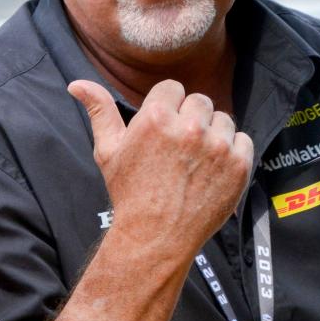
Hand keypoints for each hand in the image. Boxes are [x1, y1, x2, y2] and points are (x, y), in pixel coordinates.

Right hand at [68, 79, 251, 256]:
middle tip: (179, 146)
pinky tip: (213, 168)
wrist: (156, 236)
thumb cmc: (129, 192)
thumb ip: (99, 110)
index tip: (164, 127)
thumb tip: (76, 84)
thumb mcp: (108, 150)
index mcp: (155, 117)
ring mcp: (217, 146)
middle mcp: (189, 127)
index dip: (168, 107)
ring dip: (213, 133)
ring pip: (223, 119)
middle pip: (199, 101)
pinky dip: (232, 151)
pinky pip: (243, 140)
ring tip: (196, 159)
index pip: (173, 88)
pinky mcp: (238, 166)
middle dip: (190, 118)